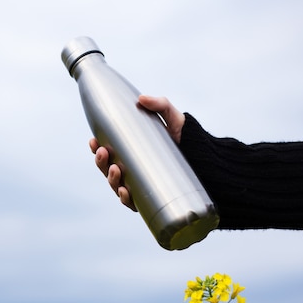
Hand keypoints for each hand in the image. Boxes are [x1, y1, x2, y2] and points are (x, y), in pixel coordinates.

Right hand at [89, 95, 184, 210]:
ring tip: (114, 169)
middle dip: (100, 163)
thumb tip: (141, 99)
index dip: (97, 149)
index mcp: (132, 153)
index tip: (93, 141)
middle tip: (103, 152)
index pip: (108, 153)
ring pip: (116, 186)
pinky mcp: (151, 199)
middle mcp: (133, 171)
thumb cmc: (188, 139)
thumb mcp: (173, 118)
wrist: (209, 162)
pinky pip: (133, 203)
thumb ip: (160, 105)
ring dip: (110, 179)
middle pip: (108, 170)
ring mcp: (141, 186)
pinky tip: (124, 192)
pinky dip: (126, 198)